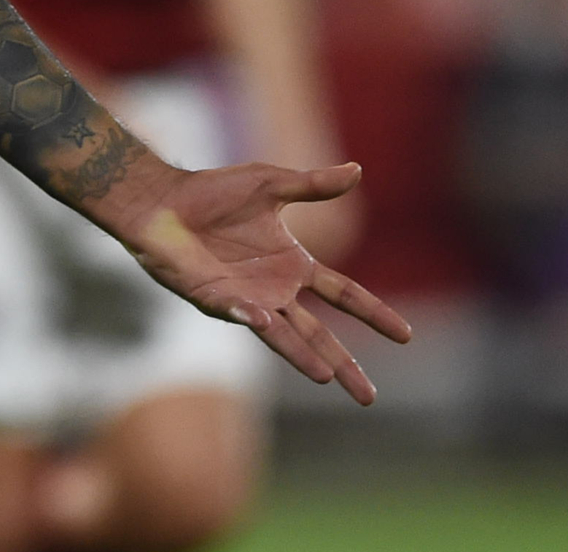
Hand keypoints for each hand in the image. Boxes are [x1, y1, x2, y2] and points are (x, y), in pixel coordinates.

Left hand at [111, 161, 411, 403]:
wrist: (162, 200)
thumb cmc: (212, 192)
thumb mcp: (271, 184)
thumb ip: (313, 184)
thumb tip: (358, 169)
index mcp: (294, 264)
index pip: (344, 294)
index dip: (374, 313)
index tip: (405, 335)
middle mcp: (275, 289)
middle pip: (319, 333)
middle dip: (344, 364)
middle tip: (369, 398)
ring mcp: (247, 299)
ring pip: (284, 336)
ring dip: (304, 356)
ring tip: (327, 378)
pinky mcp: (215, 299)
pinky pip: (240, 314)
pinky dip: (255, 319)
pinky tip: (269, 321)